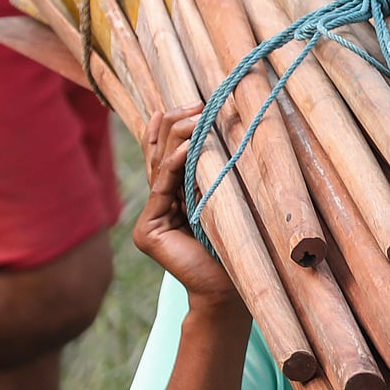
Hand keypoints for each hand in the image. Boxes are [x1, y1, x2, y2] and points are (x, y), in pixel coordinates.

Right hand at [135, 106, 244, 314]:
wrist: (234, 289)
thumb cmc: (240, 243)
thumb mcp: (227, 195)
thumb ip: (213, 170)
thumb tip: (219, 129)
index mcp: (174, 197)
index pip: (167, 154)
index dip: (171, 127)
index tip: (190, 101)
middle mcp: (157, 206)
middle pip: (160, 156)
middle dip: (175, 125)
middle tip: (196, 102)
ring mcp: (149, 220)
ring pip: (159, 168)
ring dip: (176, 138)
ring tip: (194, 116)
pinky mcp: (148, 233)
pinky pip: (161, 191)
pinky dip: (173, 166)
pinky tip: (187, 147)